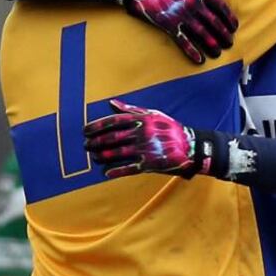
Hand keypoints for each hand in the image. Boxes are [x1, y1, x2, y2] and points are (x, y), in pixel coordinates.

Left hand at [84, 100, 210, 178]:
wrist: (190, 147)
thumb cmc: (169, 128)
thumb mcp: (153, 114)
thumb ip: (130, 109)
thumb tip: (111, 103)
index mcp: (142, 120)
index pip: (113, 121)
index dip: (97, 126)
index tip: (85, 130)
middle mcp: (142, 133)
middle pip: (112, 138)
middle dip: (96, 142)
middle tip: (85, 145)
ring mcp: (145, 149)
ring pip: (118, 153)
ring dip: (102, 156)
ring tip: (93, 157)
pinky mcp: (150, 164)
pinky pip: (129, 168)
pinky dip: (117, 171)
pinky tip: (106, 172)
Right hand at [111, 0, 237, 63]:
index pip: (221, 7)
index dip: (230, 19)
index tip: (234, 28)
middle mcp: (192, 2)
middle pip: (214, 23)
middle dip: (224, 35)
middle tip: (229, 43)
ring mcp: (181, 14)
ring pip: (202, 34)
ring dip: (212, 45)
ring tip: (218, 53)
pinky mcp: (168, 24)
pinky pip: (183, 41)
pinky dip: (192, 51)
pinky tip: (199, 60)